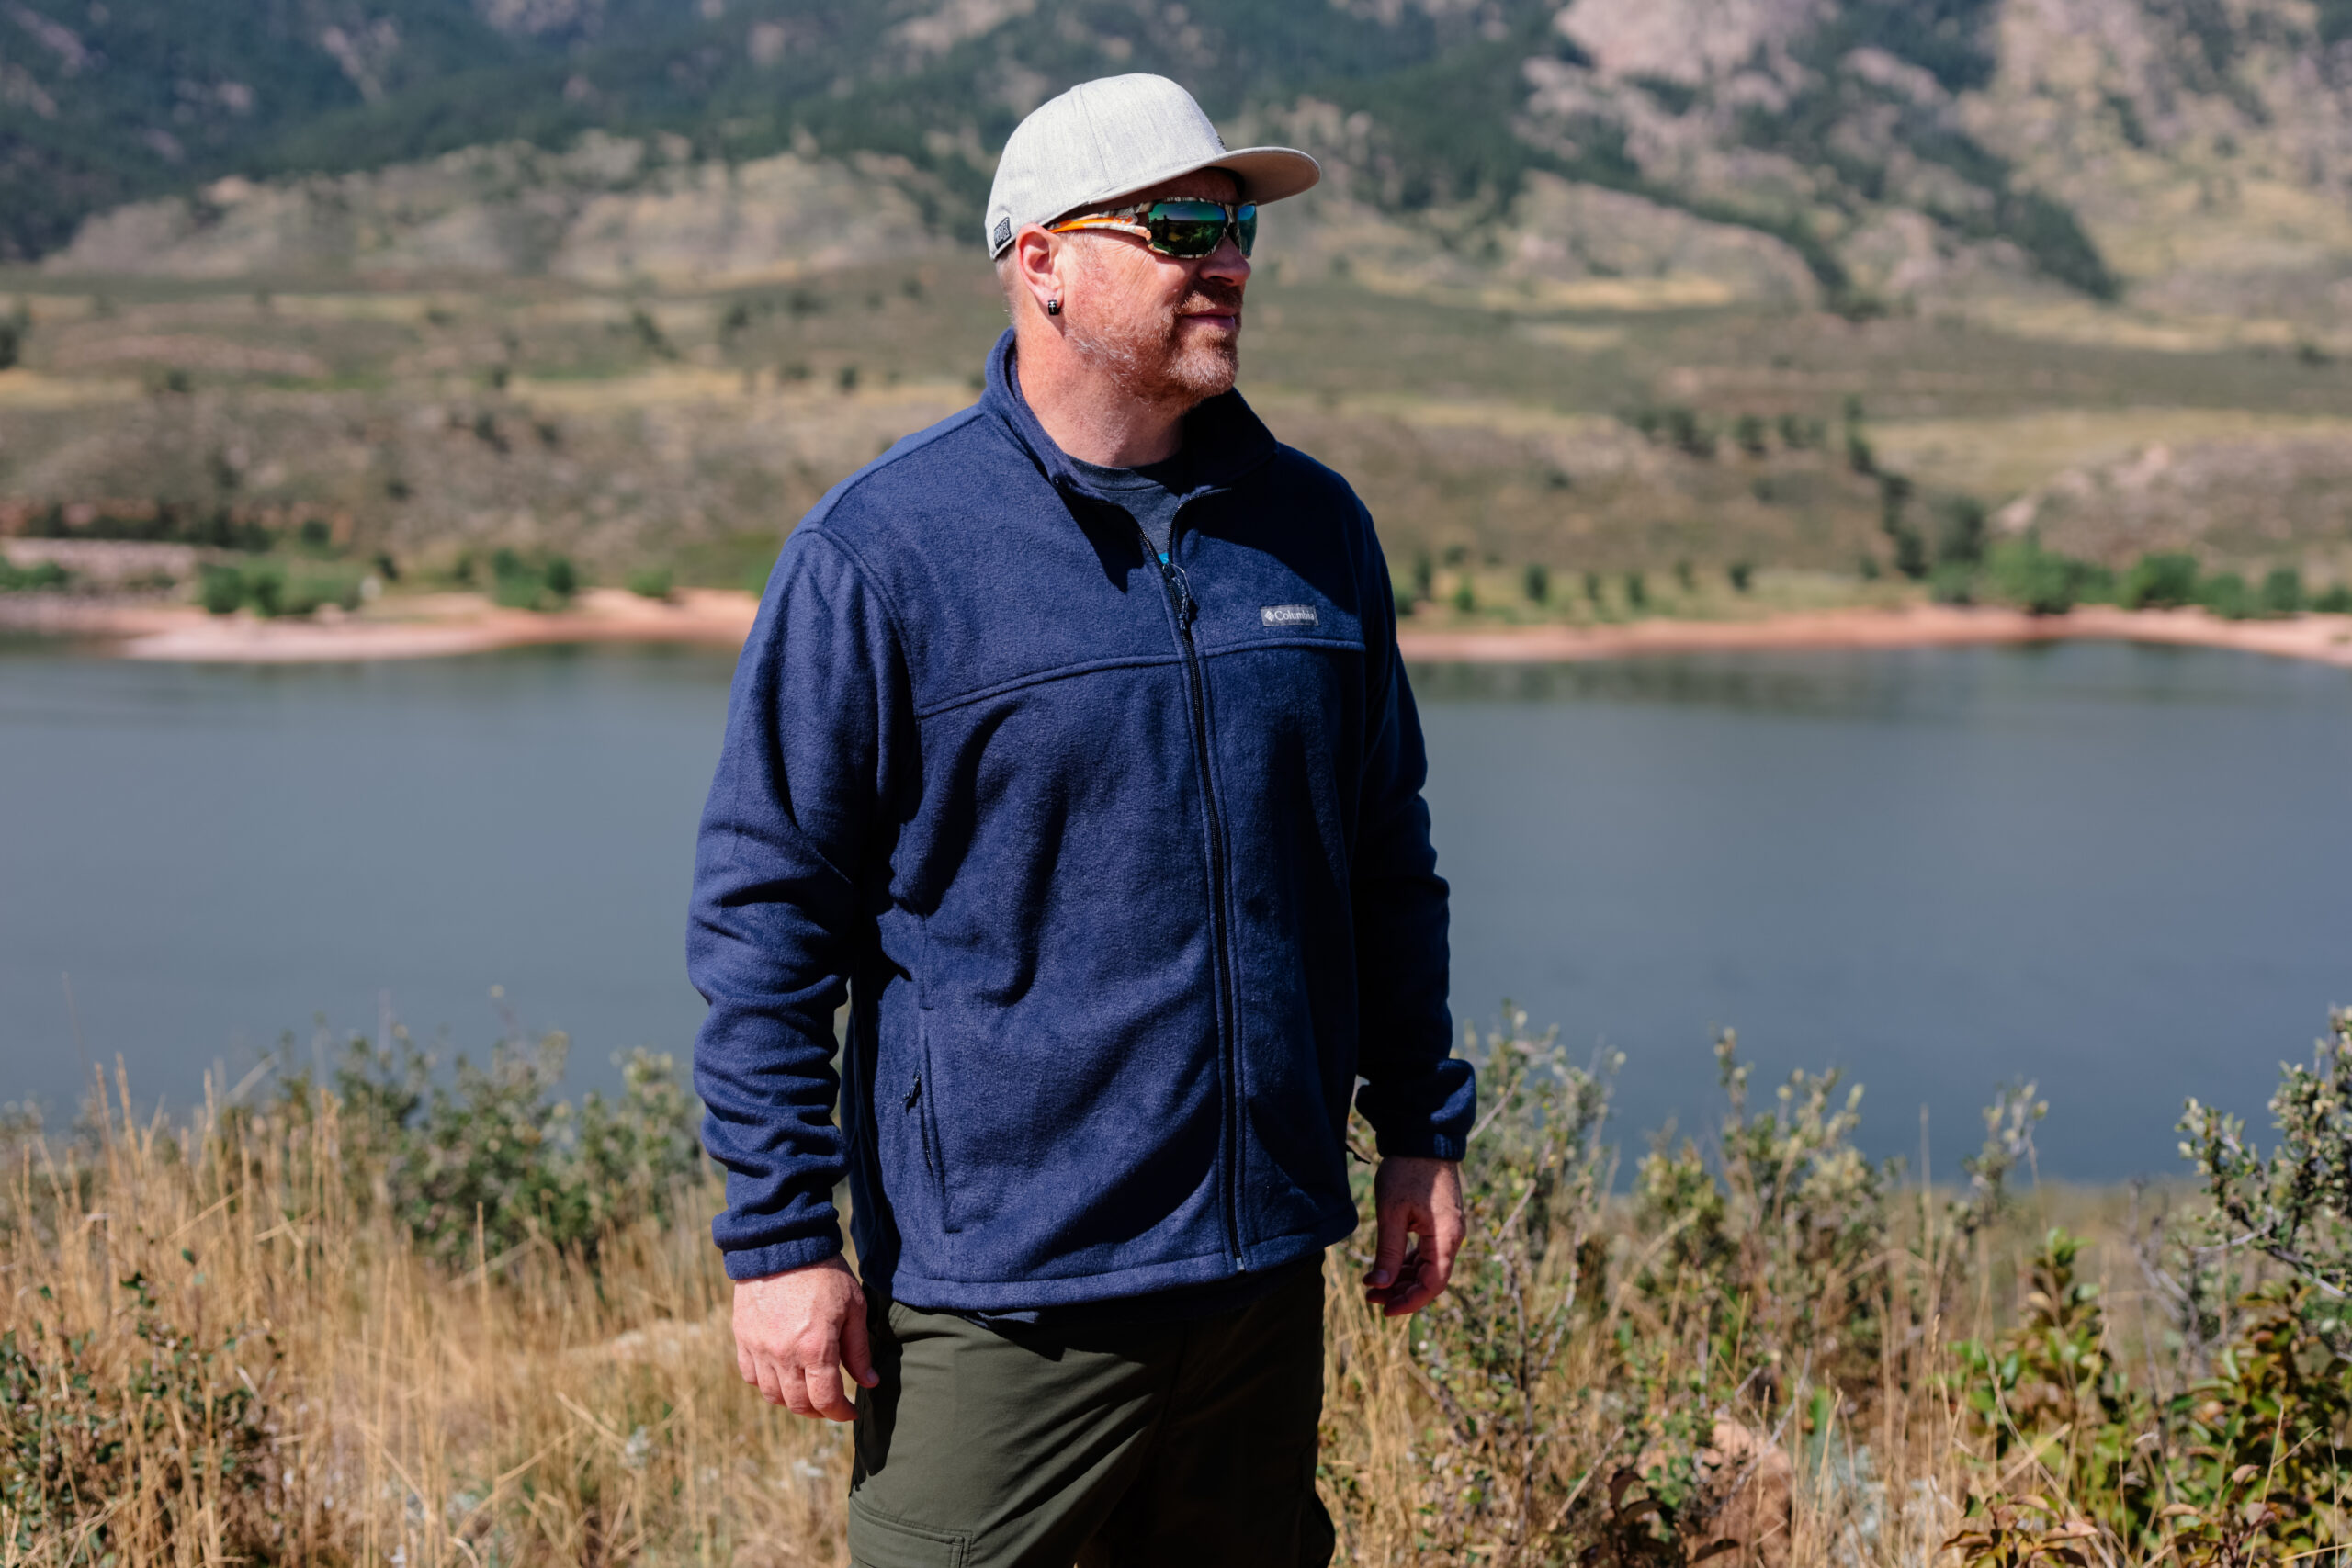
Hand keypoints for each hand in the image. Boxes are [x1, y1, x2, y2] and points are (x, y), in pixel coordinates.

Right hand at [732, 1256, 876, 1421]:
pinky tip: (781, 1375)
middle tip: (831, 1403)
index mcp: (816, 1348)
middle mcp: (784, 1355)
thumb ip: (859, 1349)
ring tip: (807, 1391)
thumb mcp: (854, 1307)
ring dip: (792, 1400)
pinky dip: (766, 1383)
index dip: (841, 1412)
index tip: (850, 1411)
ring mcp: (759, 1348)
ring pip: (772, 1395)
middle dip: (819, 1410)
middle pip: (798, 1404)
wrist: (781, 1243)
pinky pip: (750, 1376)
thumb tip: (868, 1382)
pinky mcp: (743, 1338)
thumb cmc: (825, 1272)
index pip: (826, 1399)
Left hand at [1363, 1156, 1464, 1316]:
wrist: (1423, 1138)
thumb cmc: (1407, 1171)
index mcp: (1446, 1238)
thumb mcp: (1392, 1212)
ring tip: (1372, 1286)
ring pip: (1426, 1267)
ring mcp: (1447, 1230)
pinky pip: (1425, 1252)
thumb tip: (1381, 1285)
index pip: (1432, 1284)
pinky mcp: (1439, 1222)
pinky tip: (1386, 1268)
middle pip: (1429, 1279)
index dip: (1409, 1302)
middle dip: (1401, 1292)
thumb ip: (1388, 1251)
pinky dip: (1406, 1262)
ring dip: (1401, 1279)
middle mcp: (1452, 1238)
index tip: (1385, 1310)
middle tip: (1370, 1297)